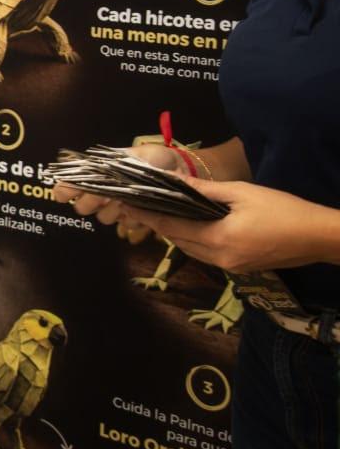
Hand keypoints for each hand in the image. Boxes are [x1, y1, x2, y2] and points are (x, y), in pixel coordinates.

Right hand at [53, 143, 182, 244]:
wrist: (180, 169)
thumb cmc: (153, 158)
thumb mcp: (131, 155)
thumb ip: (111, 165)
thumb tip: (90, 174)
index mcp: (97, 175)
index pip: (69, 185)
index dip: (63, 191)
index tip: (63, 196)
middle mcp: (103, 193)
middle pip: (82, 208)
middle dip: (91, 202)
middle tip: (104, 195)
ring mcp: (118, 208)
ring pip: (104, 218)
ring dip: (114, 210)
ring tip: (127, 199)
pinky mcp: (135, 219)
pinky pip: (126, 225)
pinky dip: (133, 217)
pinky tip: (142, 208)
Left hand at [121, 178, 339, 272]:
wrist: (320, 237)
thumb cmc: (284, 210)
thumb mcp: (243, 193)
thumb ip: (205, 190)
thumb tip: (174, 180)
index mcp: (217, 239)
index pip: (171, 228)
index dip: (147, 216)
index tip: (127, 204)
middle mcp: (218, 259)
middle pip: (178, 241)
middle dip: (157, 224)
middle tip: (138, 206)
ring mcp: (230, 267)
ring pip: (190, 250)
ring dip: (175, 234)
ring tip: (158, 214)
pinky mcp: (240, 268)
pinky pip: (206, 254)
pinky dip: (193, 240)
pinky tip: (189, 226)